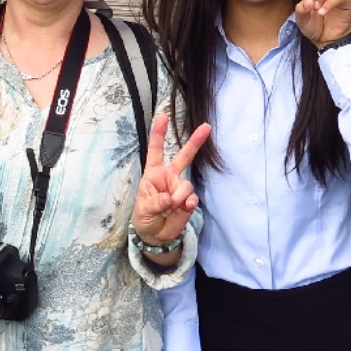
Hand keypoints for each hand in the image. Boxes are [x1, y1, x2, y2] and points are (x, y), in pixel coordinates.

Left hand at [131, 111, 210, 255]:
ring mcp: (180, 188)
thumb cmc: (144, 217)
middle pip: (184, 156)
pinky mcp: (188, 200)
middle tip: (206, 127)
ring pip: (186, 185)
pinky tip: (185, 208)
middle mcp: (168, 177)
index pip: (156, 150)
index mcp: (153, 174)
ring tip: (170, 207)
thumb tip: (169, 198)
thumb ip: (155, 203)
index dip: (159, 133)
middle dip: (195, 142)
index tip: (163, 116)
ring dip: (179, 198)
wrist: (155, 235)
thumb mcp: (144, 210)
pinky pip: (192, 198)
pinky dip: (189, 203)